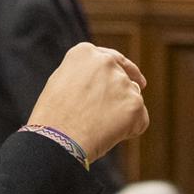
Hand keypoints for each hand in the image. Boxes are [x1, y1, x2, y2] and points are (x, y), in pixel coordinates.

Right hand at [27, 42, 147, 162]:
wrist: (58, 140)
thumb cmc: (53, 117)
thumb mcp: (61, 83)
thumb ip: (84, 75)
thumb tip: (103, 81)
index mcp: (85, 52)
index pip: (112, 58)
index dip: (121, 70)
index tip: (136, 78)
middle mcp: (106, 62)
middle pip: (125, 78)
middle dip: (122, 94)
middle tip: (114, 113)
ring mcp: (123, 82)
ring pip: (133, 99)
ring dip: (123, 113)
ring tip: (99, 128)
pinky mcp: (135, 104)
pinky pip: (140, 119)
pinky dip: (130, 129)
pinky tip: (110, 136)